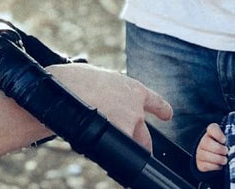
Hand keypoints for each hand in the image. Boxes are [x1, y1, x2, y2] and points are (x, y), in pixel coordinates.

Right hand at [49, 63, 171, 150]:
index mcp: (133, 89)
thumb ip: (112, 90)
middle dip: (140, 143)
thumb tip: (107, 97)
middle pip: (145, 136)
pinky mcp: (120, 136)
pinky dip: (108, 156)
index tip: (167, 115)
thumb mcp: (100, 78)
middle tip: (132, 148)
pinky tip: (97, 153)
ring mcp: (130, 124)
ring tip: (106, 148)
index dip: (162, 110)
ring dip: (122, 149)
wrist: (66, 88)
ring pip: (132, 146)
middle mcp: (136, 108)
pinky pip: (117, 154)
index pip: (156, 102)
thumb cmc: (76, 80)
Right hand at [195, 122, 226, 171]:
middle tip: (226, 151)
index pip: (212, 128)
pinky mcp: (200, 163)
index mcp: (212, 132)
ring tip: (225, 160)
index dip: (218, 134)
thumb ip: (232, 139)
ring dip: (217, 158)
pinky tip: (219, 165)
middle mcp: (204, 141)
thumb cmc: (224, 147)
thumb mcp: (228, 141)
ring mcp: (200, 152)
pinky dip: (214, 166)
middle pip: (206, 142)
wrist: (216, 158)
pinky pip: (205, 165)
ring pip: (205, 154)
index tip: (224, 140)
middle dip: (218, 148)